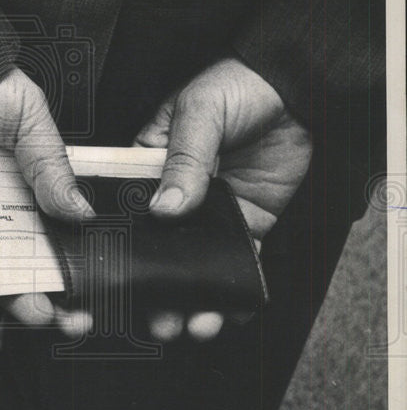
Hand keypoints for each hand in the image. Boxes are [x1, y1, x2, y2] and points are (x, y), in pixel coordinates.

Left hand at [0, 68, 93, 336]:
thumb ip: (52, 165)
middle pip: (25, 262)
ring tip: (35, 312)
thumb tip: (83, 212)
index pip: (57, 233)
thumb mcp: (28, 117)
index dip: (75, 265)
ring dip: (11, 298)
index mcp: (31, 184)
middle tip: (65, 316)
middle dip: (49, 295)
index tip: (90, 292)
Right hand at [134, 56, 311, 341]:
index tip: (115, 282)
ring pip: (195, 265)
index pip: (124, 212)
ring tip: (194, 323)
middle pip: (157, 250)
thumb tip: (166, 208)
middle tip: (157, 318)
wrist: (295, 90)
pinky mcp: (246, 223)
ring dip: (193, 298)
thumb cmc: (236, 87)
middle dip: (155, 289)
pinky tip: (230, 310)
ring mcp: (211, 214)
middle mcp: (175, 196)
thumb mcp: (200, 112)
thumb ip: (185, 158)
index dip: (117, 249)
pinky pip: (238, 262)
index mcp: (148, 166)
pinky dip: (235, 289)